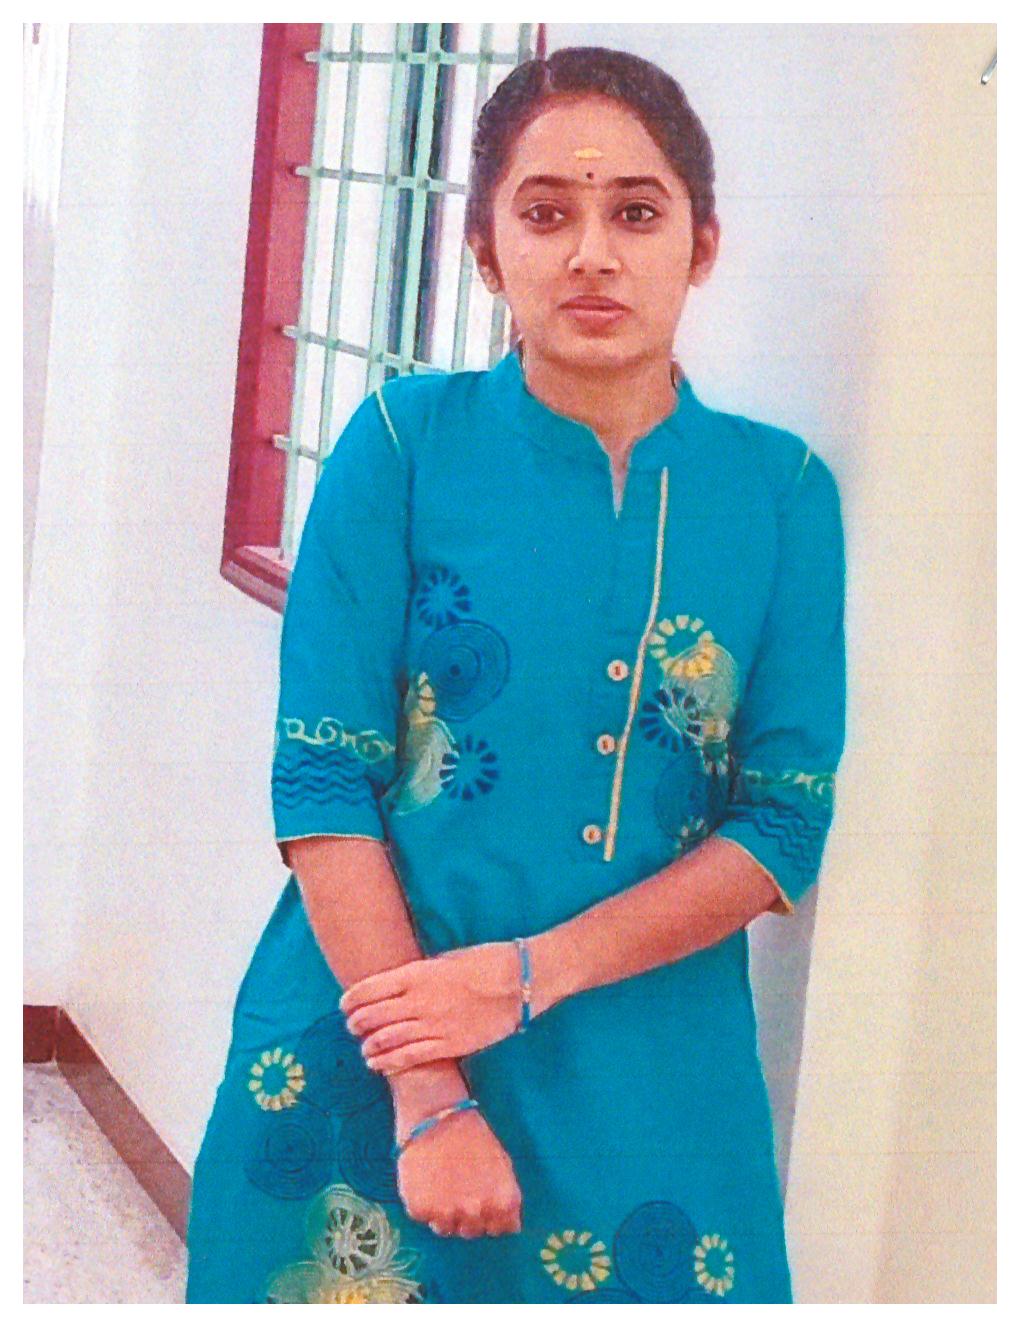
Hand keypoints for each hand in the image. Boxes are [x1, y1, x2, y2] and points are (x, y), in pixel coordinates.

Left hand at [339, 942, 521, 1073]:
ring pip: (388, 1040)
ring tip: (364, 1048)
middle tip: (353, 1026)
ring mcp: (434, 1025)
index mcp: (417, 974)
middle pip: (375, 1016)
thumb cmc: (486, 961)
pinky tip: (380, 1064)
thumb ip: (421, 972)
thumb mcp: (447, 958)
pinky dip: (390, 1062)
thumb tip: (402, 982)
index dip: (352, 999)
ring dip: (370, 1046)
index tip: (344, 1004)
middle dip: (357, 1023)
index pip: (370, 989)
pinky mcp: (449, 1044)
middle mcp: (419, 1000)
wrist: (518, 982)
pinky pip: (411, 1057)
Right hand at [396, 1106, 522, 1238]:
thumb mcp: (503, 1164)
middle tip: (459, 1187)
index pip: (501, 1229)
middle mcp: (476, 1214)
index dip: (491, 1215)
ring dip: (444, 1213)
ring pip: (446, 1229)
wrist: (436, 1116)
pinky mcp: (420, 1210)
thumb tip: (510, 1225)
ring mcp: (447, 1215)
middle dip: (468, 1215)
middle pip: (472, 1231)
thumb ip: (507, 1199)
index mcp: (502, 1203)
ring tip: (441, 1183)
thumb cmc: (473, 1137)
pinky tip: (427, 1180)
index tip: (482, 1199)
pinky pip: (424, 1217)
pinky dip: (424, 1204)